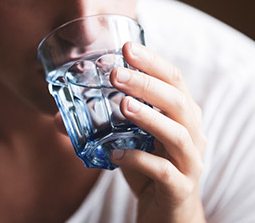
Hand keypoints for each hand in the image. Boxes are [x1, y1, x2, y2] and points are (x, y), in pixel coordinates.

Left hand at [110, 42, 206, 222]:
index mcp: (183, 115)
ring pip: (177, 134)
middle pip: (178, 101)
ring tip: (122, 106)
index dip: (153, 62)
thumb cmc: (150, 169)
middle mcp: (193, 134)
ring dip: (149, 117)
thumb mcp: (130, 141)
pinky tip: (115, 155)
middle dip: (147, 84)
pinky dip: (138, 161)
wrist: (169, 212)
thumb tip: (60, 115)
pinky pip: (163, 171)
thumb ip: (106, 125)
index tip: (127, 47)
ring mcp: (190, 161)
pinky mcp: (180, 187)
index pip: (174, 80)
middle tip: (116, 74)